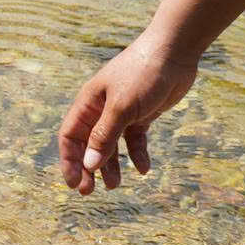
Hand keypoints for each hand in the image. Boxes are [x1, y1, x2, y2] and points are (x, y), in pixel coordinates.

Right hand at [59, 39, 196, 192]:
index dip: (69, 161)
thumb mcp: (122, 107)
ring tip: (116, 185)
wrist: (175, 51)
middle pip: (89, 144)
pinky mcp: (143, 113)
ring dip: (112, 165)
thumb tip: (88, 166)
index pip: (71, 136)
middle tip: (91, 192)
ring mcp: (123, 111)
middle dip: (89, 168)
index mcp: (89, 103)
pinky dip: (138, 153)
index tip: (75, 184)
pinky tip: (144, 168)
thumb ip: (105, 137)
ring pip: (112, 145)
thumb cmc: (143, 74)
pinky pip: (135, 139)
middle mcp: (102, 108)